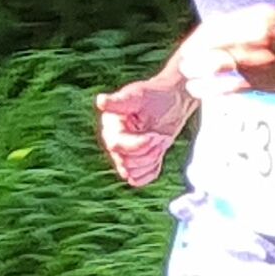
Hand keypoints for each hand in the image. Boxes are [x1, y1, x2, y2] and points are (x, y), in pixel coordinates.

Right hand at [93, 72, 193, 187]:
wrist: (173, 102)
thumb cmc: (156, 95)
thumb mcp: (139, 95)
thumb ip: (120, 101)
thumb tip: (101, 101)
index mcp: (110, 126)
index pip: (117, 146)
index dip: (139, 144)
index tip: (156, 134)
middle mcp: (113, 141)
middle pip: (125, 162)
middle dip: (148, 151)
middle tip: (160, 136)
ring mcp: (123, 155)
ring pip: (131, 173)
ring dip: (151, 159)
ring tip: (160, 142)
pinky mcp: (135, 164)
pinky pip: (138, 180)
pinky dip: (151, 170)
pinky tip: (157, 154)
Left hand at [172, 5, 274, 97]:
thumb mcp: (273, 20)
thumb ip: (244, 23)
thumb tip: (215, 23)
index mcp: (260, 17)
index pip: (217, 26)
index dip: (199, 38)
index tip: (189, 46)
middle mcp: (258, 37)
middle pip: (213, 45)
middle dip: (194, 55)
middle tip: (184, 62)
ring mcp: (260, 60)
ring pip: (218, 65)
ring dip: (198, 72)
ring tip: (188, 77)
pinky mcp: (264, 82)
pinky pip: (231, 87)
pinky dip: (212, 89)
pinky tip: (199, 90)